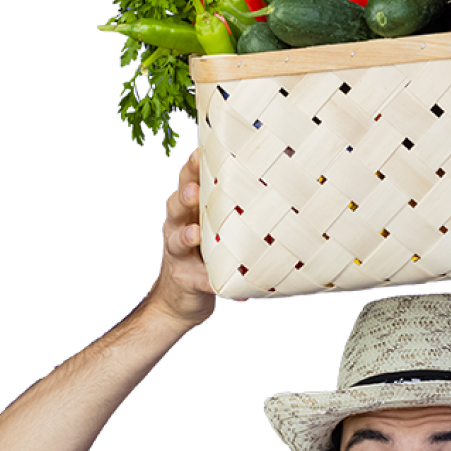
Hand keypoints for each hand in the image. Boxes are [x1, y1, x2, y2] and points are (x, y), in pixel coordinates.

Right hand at [141, 150, 218, 330]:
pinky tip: (214, 280)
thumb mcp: (216, 225)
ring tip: (195, 233)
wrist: (181, 299)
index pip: (187, 182)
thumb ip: (232, 208)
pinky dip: (207, 279)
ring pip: (177, 240)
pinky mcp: (186, 279)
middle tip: (194, 190)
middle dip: (185, 196)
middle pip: (176, 206)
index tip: (200, 151)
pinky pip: (198, 278)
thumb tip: (275, 183)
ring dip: (186, 235)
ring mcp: (178, 254)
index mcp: (189, 209)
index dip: (191, 168)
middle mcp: (177, 227)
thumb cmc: (206, 252)